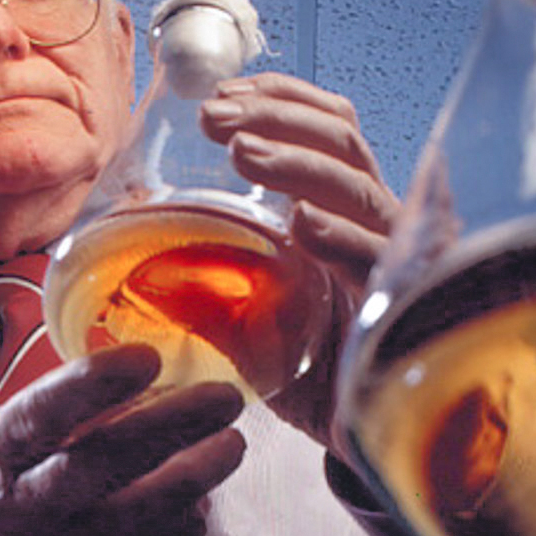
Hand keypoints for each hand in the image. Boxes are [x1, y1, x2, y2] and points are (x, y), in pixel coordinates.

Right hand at [0, 344, 244, 535]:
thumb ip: (52, 416)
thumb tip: (142, 375)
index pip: (41, 415)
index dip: (94, 383)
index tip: (147, 358)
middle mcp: (19, 514)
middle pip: (105, 463)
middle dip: (174, 424)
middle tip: (225, 398)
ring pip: (138, 521)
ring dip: (194, 479)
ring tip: (228, 447)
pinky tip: (198, 510)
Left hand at [200, 71, 399, 451]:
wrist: (365, 443)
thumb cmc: (309, 365)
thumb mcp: (247, 300)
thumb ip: (206, 252)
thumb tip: (134, 202)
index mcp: (342, 208)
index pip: (327, 126)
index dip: (279, 97)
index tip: (223, 92)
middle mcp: (373, 224)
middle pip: (342, 140)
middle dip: (277, 117)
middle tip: (215, 118)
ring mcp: (393, 263)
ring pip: (361, 190)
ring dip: (299, 165)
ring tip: (244, 153)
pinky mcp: (401, 313)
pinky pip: (380, 265)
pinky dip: (343, 240)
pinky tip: (303, 226)